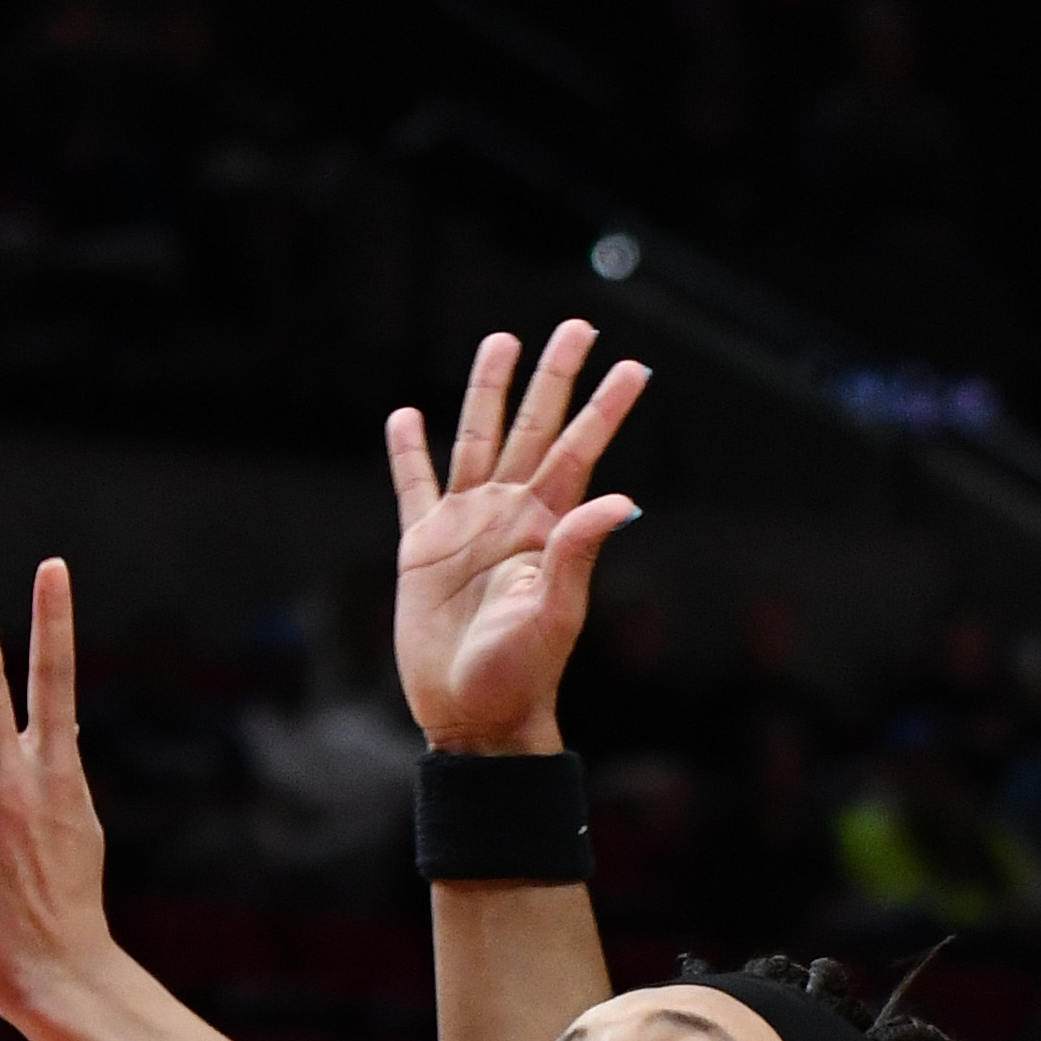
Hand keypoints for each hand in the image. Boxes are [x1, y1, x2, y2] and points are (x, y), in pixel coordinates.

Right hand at [388, 321, 648, 755]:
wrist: (471, 715)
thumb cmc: (520, 675)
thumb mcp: (553, 616)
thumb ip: (578, 553)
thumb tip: (624, 498)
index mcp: (546, 527)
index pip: (580, 451)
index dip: (605, 408)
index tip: (633, 365)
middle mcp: (510, 515)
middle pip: (535, 427)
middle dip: (555, 377)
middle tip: (578, 325)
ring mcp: (466, 526)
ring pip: (476, 440)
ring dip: (487, 392)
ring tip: (501, 342)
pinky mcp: (422, 547)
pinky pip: (414, 487)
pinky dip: (408, 452)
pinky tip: (406, 417)